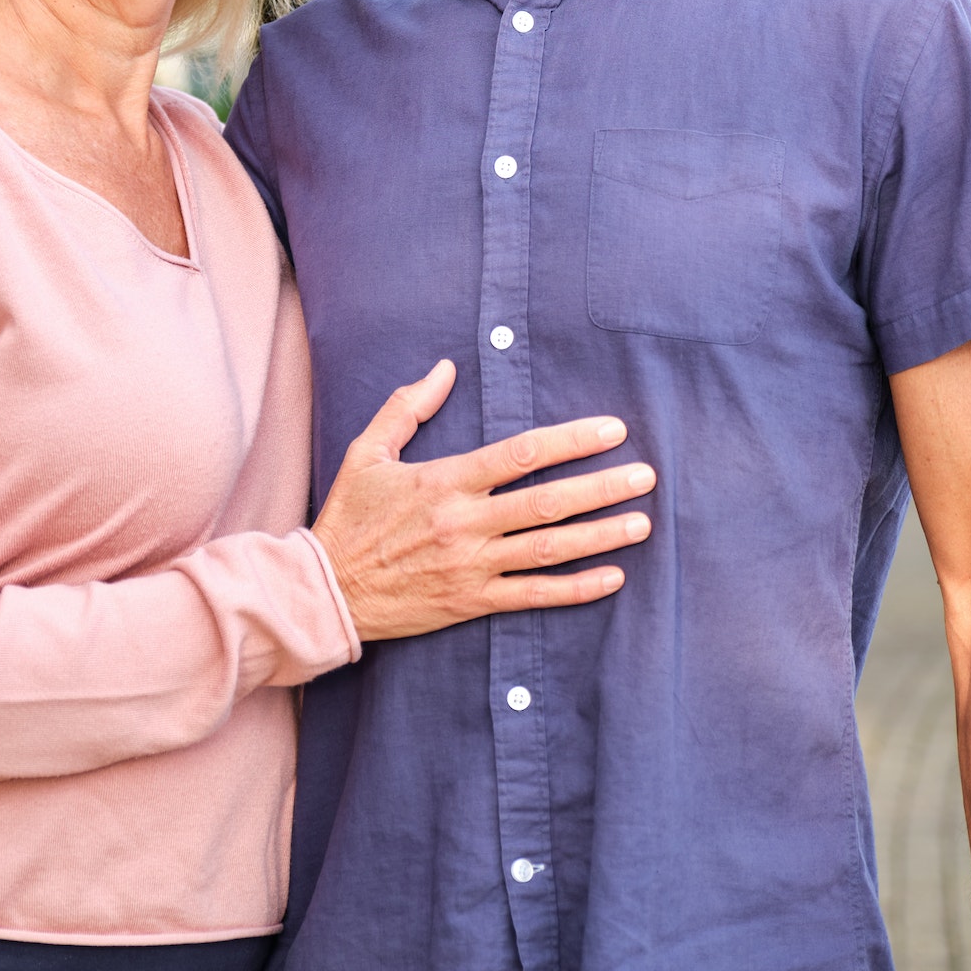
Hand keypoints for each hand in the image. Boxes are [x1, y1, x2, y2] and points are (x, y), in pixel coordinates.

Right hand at [312, 361, 654, 642]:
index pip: (521, 454)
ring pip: (550, 548)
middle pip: (548, 501)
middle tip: (645, 475)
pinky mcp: (472, 602)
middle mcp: (465, 522)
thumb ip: (407, 407)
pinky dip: (576, 588)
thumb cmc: (348, 517)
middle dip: (602, 487)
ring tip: (642, 522)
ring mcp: (472, 565)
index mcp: (445, 480)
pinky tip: (612, 577)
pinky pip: (534, 595)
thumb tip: (444, 368)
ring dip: (600, 535)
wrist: (326, 592)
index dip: (571, 440)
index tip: (611, 430)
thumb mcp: (368, 451)